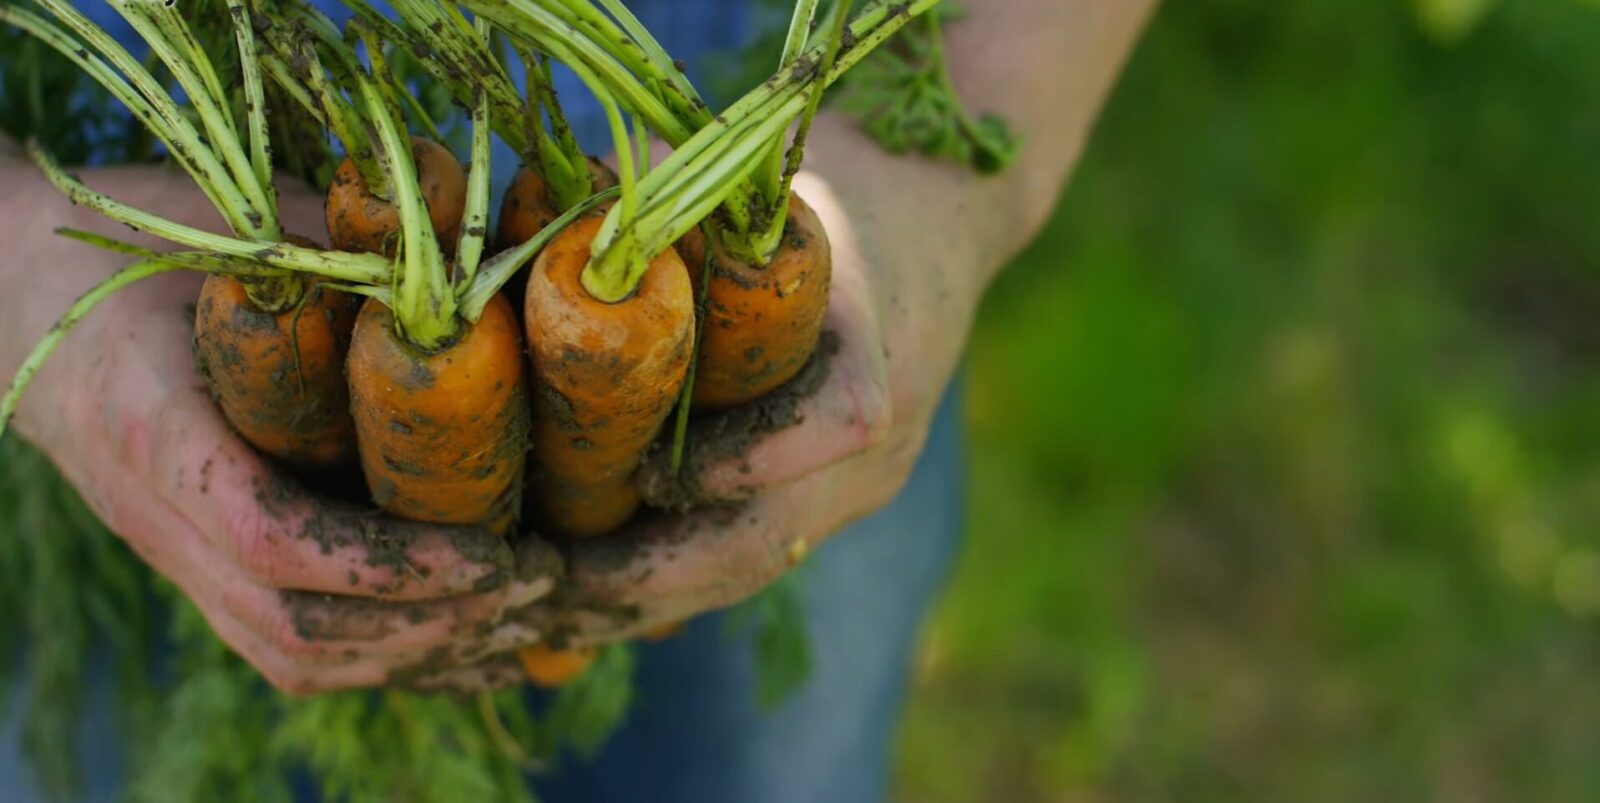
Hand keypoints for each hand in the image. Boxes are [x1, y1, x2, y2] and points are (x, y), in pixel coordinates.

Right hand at [0, 160, 557, 694]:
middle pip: (292, 623)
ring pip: (294, 655)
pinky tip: (470, 644)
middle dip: (431, 619)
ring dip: (417, 652)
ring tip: (524, 613)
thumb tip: (475, 261)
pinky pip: (288, 651)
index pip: (269, 535)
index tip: (496, 550)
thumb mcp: (232, 227)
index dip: (391, 562)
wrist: (23, 300)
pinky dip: (385, 660)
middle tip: (542, 578)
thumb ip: (337, 252)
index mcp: (156, 427)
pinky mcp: (199, 570)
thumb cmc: (140, 248)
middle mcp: (156, 514)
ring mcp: (172, 554)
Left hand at [484, 152, 982, 655]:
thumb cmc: (834, 197)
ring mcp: (862, 488)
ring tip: (548, 609)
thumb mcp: (773, 188)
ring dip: (650, 600)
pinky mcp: (836, 503)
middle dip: (654, 575)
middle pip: (773, 539)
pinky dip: (673, 583)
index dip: (737, 463)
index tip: (637, 474)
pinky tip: (595, 594)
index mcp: (876, 355)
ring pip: (754, 568)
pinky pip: (753, 559)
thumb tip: (569, 221)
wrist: (931, 219)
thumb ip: (684, 202)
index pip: (832, 430)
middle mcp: (879, 446)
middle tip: (547, 585)